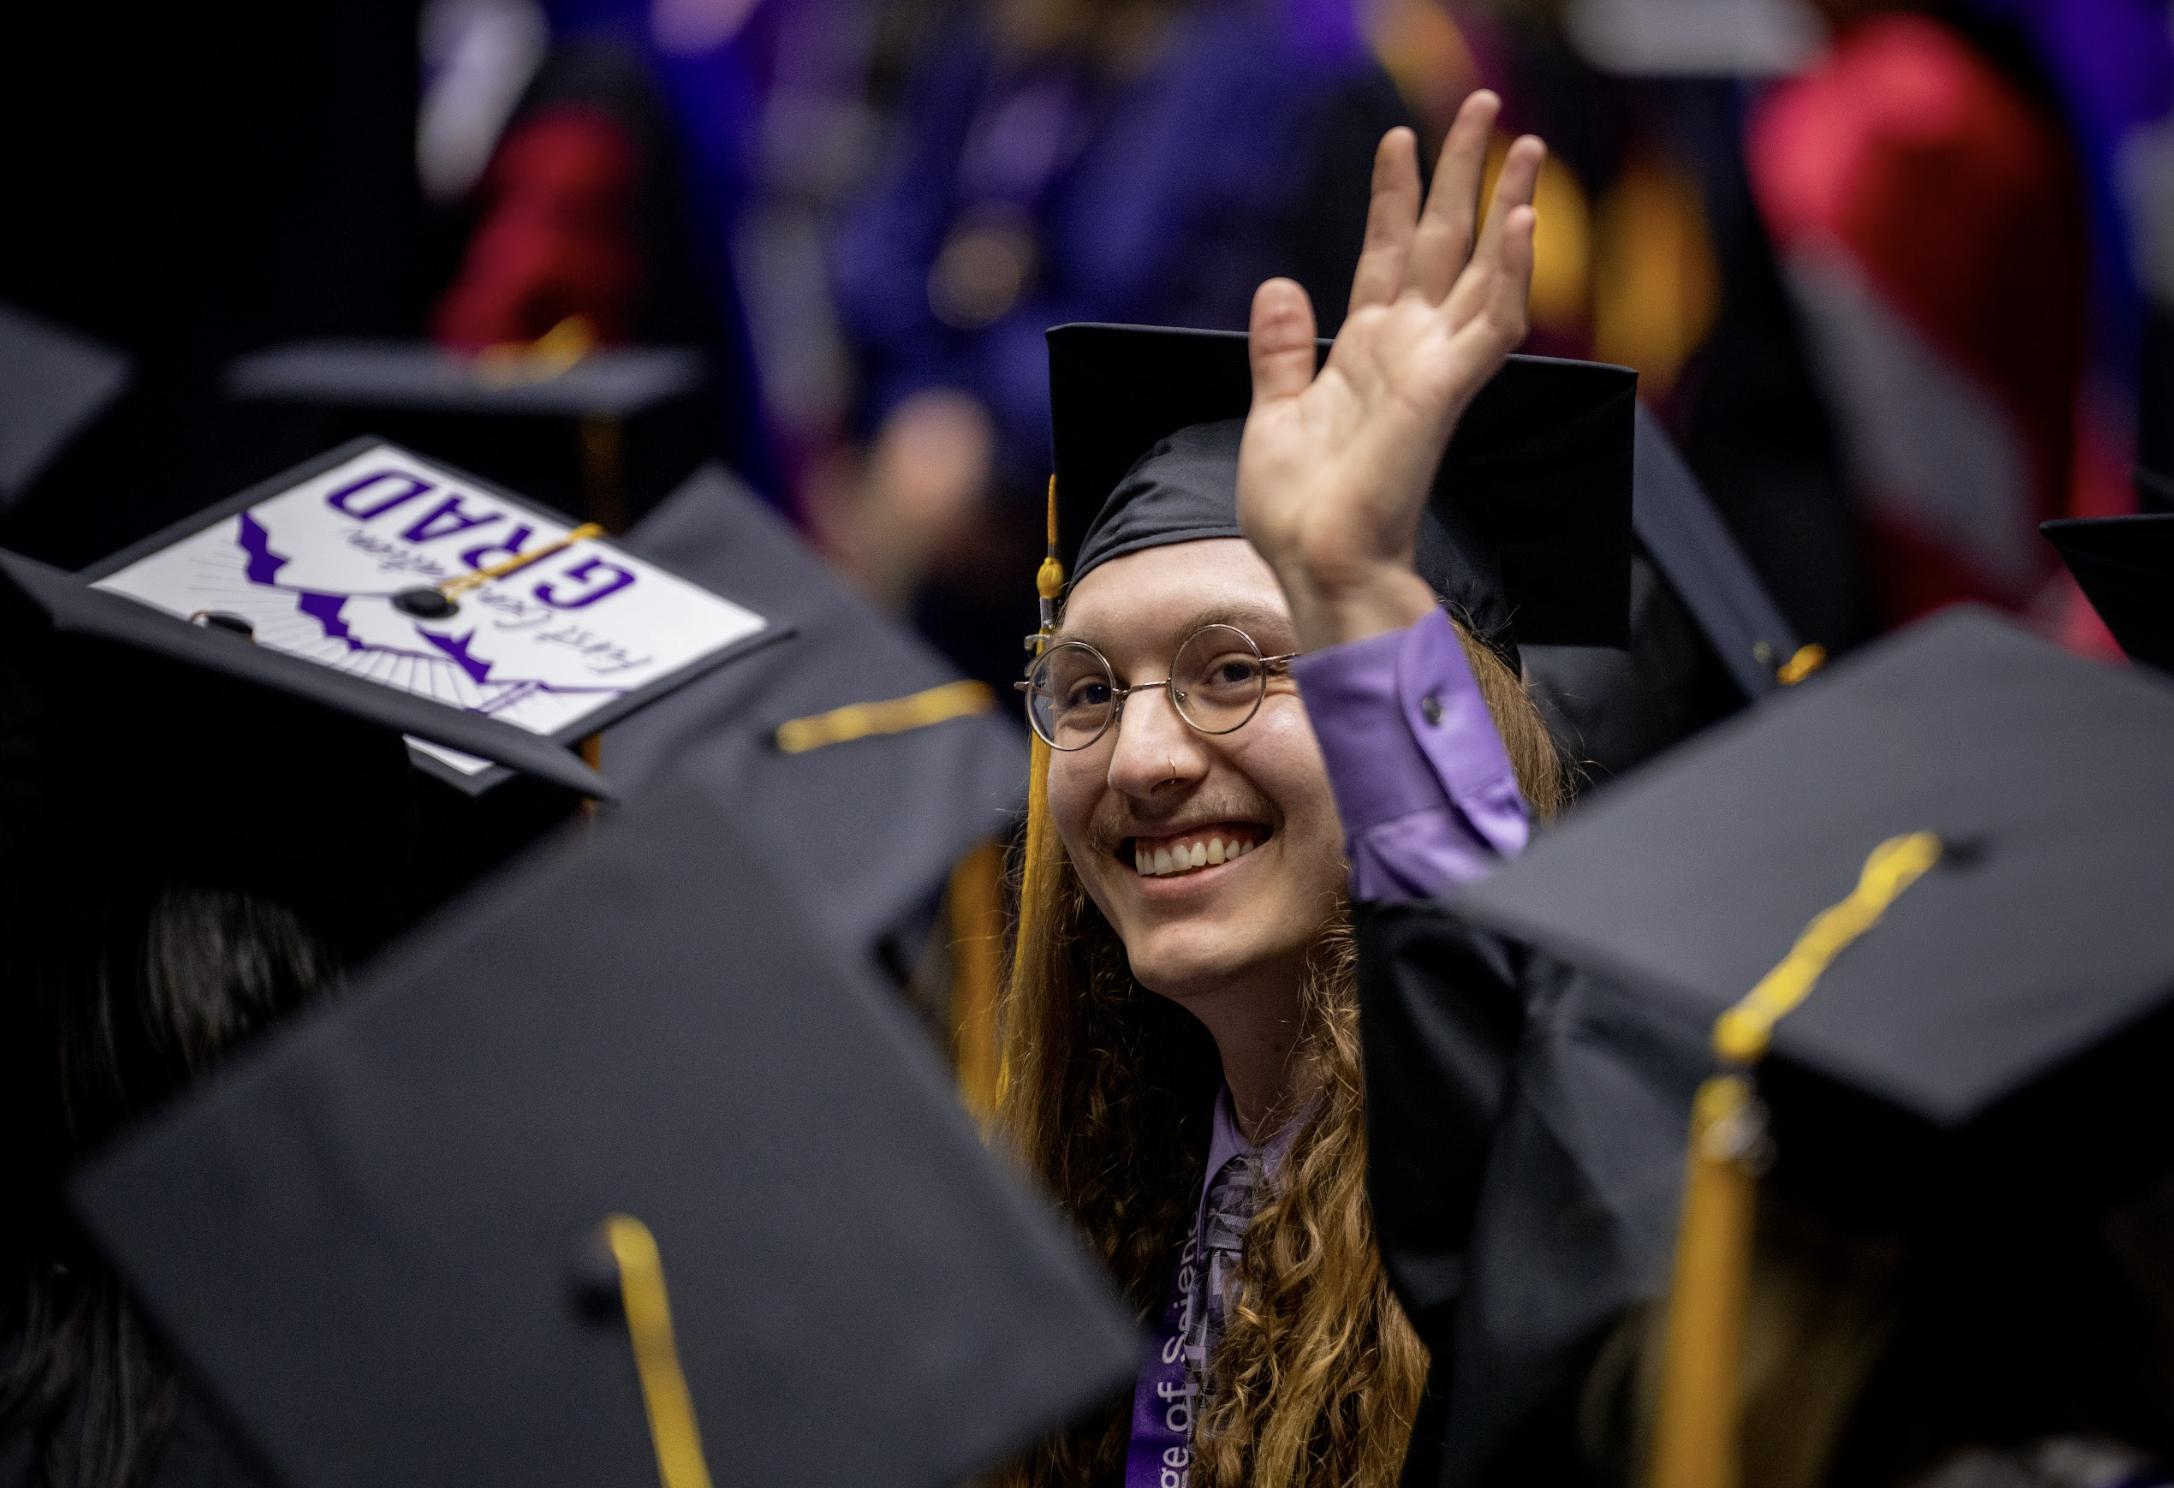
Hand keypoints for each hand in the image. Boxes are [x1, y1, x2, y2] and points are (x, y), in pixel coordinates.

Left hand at [1237, 91, 1543, 648]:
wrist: (1314, 562)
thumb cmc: (1298, 510)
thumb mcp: (1273, 414)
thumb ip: (1279, 351)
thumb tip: (1279, 285)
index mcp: (1364, 353)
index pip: (1386, 254)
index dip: (1393, 196)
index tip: (1398, 139)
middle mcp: (1405, 352)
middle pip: (1442, 243)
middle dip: (1462, 174)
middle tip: (1483, 107)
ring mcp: (1430, 369)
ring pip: (1482, 270)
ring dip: (1507, 206)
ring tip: (1527, 146)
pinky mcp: (1442, 393)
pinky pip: (1489, 324)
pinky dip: (1508, 274)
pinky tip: (1521, 223)